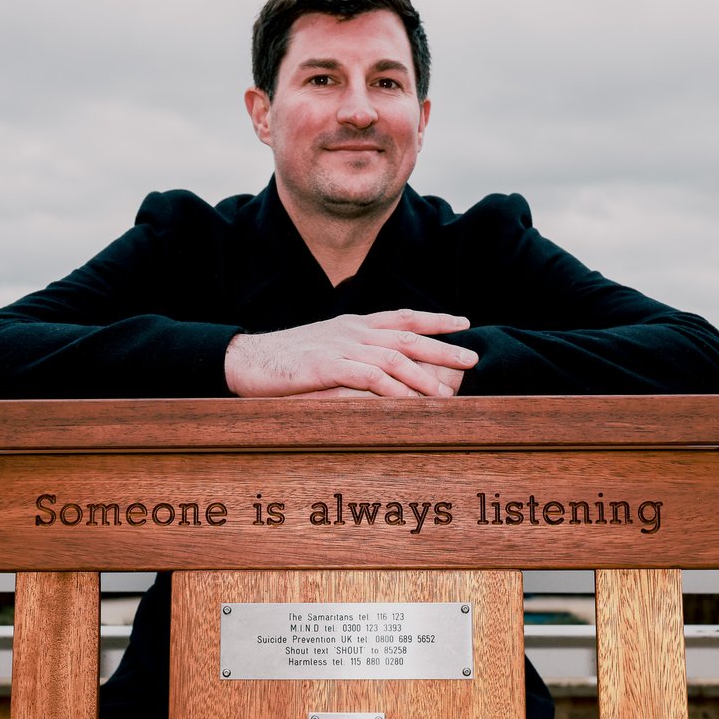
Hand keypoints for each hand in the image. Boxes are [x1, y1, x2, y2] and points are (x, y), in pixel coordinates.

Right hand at [224, 309, 477, 398]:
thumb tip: (378, 371)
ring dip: (424, 375)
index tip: (462, 322)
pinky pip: (369, 377)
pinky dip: (394, 390)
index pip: (402, 316)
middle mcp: (352, 330)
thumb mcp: (324, 350)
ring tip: (447, 392)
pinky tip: (411, 402)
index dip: (434, 319)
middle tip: (471, 357)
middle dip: (443, 346)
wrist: (247, 360)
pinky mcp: (328, 367)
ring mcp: (340, 347)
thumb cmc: (284, 361)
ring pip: (394, 357)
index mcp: (352, 324)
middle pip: (407, 336)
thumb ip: (352, 355)